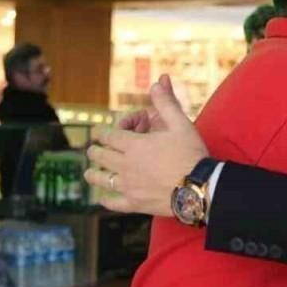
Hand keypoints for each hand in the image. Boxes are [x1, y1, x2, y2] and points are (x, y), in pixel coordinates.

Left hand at [85, 75, 208, 216]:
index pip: (109, 135)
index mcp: (134, 145)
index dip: (105, 131)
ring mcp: (128, 186)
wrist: (198, 187)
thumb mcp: (180, 123)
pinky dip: (106, 201)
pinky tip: (102, 199)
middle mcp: (125, 165)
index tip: (103, 131)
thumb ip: (166, 103)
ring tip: (88, 173)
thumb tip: (157, 82)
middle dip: (95, 151)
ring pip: (102, 179)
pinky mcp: (135, 203)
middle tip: (93, 150)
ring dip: (93, 175)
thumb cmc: (190, 153)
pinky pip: (114, 203)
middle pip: (101, 156)